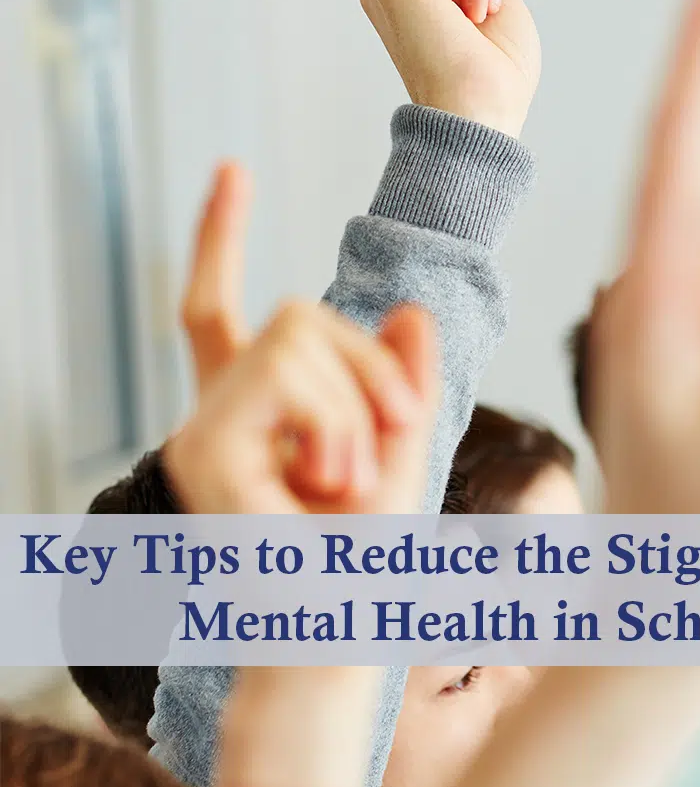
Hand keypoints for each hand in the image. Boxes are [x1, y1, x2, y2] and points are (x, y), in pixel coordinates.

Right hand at [166, 164, 439, 515]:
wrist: (348, 617)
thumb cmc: (375, 547)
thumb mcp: (408, 442)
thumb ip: (405, 376)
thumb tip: (407, 311)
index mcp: (258, 404)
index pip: (220, 305)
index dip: (218, 237)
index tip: (228, 169)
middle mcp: (219, 407)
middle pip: (295, 314)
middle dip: (367, 364)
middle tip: (384, 437)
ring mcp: (204, 426)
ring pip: (297, 333)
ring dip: (356, 400)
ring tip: (347, 473)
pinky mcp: (206, 447)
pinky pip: (285, 374)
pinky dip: (332, 419)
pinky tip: (323, 478)